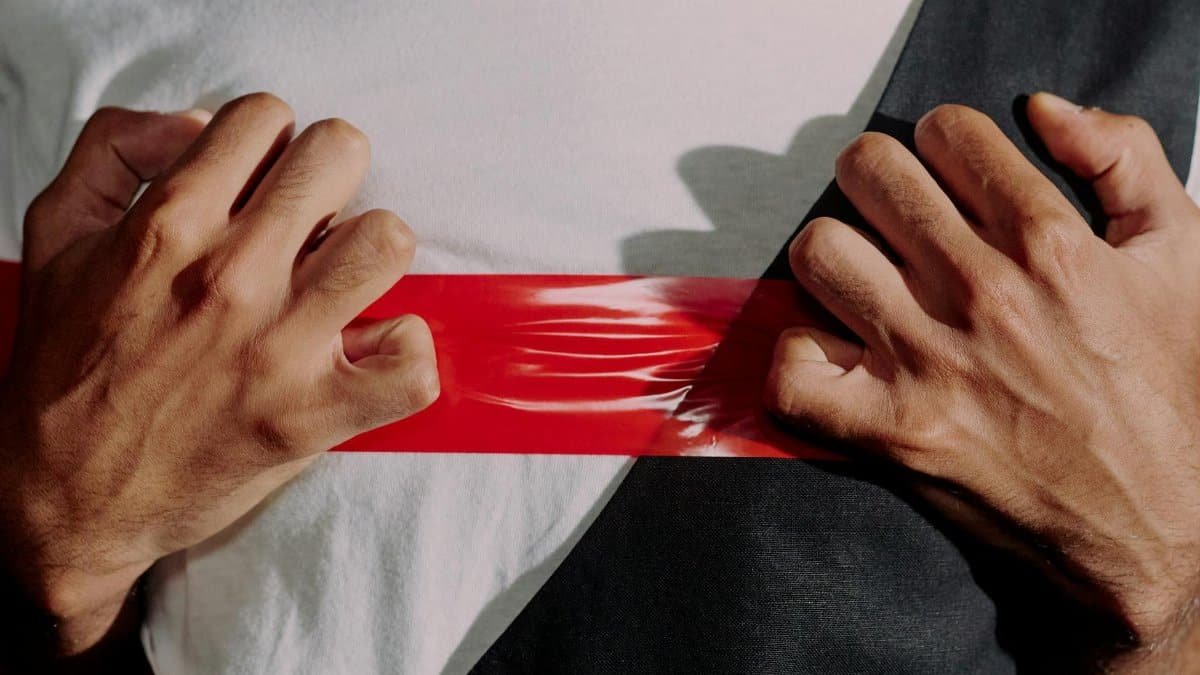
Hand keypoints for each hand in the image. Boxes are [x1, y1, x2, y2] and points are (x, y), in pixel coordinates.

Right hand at [0, 93, 438, 660]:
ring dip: (372, 252)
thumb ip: (114, 150)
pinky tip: (368, 350)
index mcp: (168, 224)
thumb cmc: (65, 369)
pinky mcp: (315, 414)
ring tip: (343, 278)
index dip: (270, 142)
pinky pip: (410, 363)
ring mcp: (280, 346)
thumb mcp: (56, 236)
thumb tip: (199, 120)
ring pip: (387, 241)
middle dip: (331, 177)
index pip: (265, 117)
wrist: (65, 498)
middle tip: (310, 222)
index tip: (262, 181)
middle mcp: (230, 276)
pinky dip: (403, 353)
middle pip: (340, 156)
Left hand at [765, 94, 1199, 668]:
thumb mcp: (1184, 262)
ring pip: (819, 252)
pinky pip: (793, 369)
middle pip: (869, 173)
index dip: (941, 143)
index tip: (946, 173)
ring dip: (834, 261)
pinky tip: (838, 358)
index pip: (946, 133)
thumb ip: (1128, 162)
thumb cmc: (1165, 401)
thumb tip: (1045, 112)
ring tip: (862, 284)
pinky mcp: (889, 432)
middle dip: (877, 183)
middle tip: (891, 217)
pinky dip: (802, 360)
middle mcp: (981, 294)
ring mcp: (927, 363)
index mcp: (1051, 245)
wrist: (1150, 533)